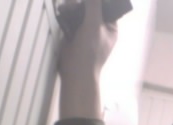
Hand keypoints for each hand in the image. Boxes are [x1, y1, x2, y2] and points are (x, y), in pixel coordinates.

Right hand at [58, 0, 117, 118]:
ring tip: (65, 8)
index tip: (88, 0)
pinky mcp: (74, 33)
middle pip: (91, 8)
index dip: (99, 1)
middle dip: (82, 4)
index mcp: (111, 28)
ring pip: (80, 12)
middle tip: (73, 4)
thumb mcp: (94, 25)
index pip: (108, 8)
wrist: (75, 70)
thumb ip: (94, 6)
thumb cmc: (90, 50)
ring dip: (72, 7)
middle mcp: (100, 28)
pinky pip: (71, 18)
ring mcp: (86, 31)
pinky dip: (66, 14)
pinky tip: (61, 12)